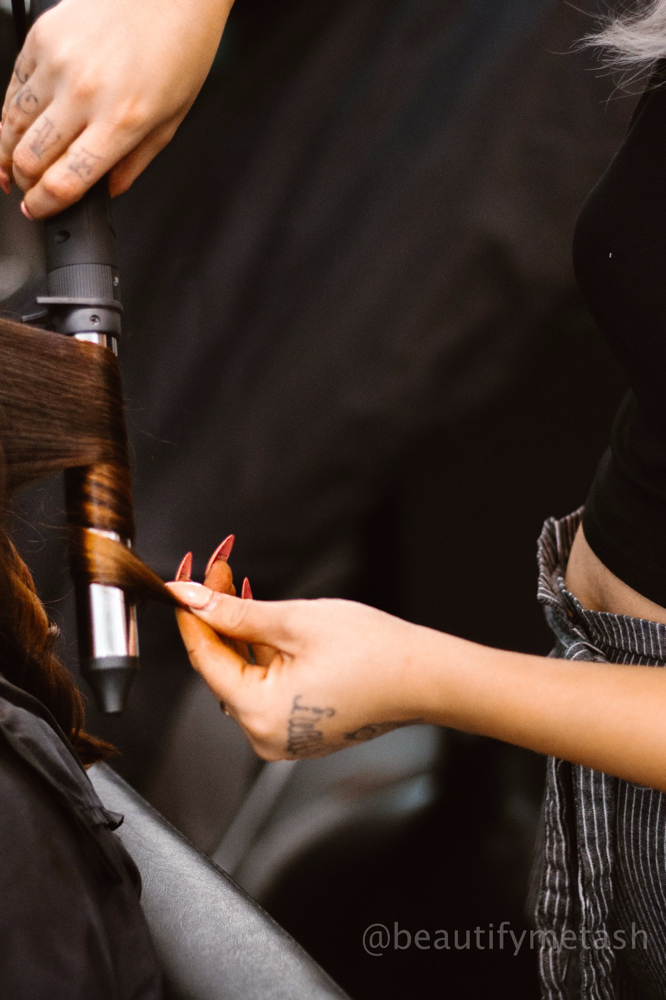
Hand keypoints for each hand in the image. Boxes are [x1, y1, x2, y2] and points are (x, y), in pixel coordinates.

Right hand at [0, 0, 232, 216]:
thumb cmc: (179, 50)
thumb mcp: (170, 121)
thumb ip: (135, 163)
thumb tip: (107, 191)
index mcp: (121, 122)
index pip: (66, 181)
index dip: (45, 205)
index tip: (39, 210)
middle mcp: (85, 93)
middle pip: (31, 158)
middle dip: (24, 182)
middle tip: (27, 189)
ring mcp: (58, 63)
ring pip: (12, 124)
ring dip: (8, 150)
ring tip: (13, 162)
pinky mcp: (42, 37)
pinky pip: (13, 85)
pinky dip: (12, 110)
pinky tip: (21, 122)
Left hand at [166, 579, 426, 760]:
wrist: (425, 677)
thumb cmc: (374, 653)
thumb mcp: (295, 621)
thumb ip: (235, 611)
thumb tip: (190, 598)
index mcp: (259, 714)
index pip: (204, 657)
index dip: (191, 613)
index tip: (184, 580)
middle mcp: (265, 735)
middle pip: (222, 666)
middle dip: (216, 615)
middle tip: (216, 570)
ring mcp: (283, 735)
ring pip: (243, 673)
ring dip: (238, 629)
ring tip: (235, 583)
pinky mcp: (298, 727)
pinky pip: (265, 685)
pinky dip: (260, 651)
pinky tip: (259, 617)